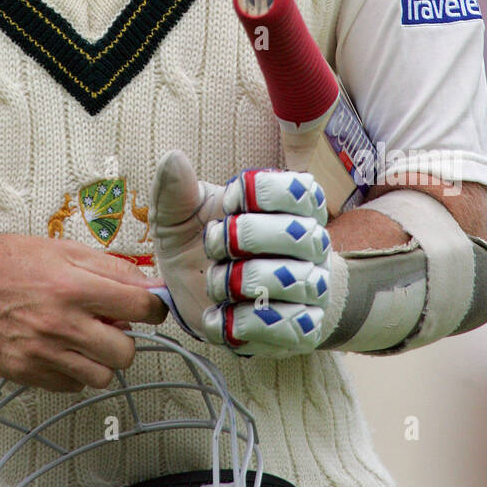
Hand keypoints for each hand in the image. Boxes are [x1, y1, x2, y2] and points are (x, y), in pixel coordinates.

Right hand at [0, 232, 166, 392]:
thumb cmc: (10, 261)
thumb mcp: (64, 250)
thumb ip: (111, 268)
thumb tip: (150, 285)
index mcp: (73, 287)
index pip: (140, 306)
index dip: (154, 308)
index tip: (152, 308)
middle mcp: (60, 324)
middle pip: (125, 351)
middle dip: (125, 338)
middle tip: (112, 325)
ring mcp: (43, 353)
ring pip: (102, 376)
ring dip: (101, 359)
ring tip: (85, 338)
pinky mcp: (28, 373)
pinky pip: (73, 386)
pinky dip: (74, 371)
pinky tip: (62, 349)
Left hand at [151, 152, 331, 357]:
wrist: (211, 298)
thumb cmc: (201, 246)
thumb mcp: (180, 216)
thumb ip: (176, 190)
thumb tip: (174, 158)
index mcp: (290, 203)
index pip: (297, 188)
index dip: (254, 195)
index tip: (227, 204)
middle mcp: (311, 241)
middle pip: (299, 233)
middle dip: (245, 239)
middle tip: (214, 246)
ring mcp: (312, 286)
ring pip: (295, 281)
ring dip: (242, 282)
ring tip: (216, 284)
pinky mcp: (304, 328)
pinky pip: (291, 327)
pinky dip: (247, 322)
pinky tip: (222, 315)